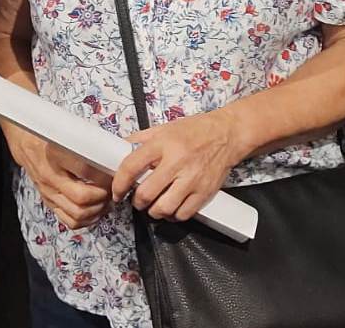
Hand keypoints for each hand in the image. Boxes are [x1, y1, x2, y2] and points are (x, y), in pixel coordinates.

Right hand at [9, 128, 112, 228]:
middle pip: (82, 197)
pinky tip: (95, 211)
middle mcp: (51, 175)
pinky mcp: (49, 201)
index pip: (84, 170)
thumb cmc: (48, 133)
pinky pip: (68, 220)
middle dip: (102, 196)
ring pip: (76, 213)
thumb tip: (110, 149)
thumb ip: (85, 141)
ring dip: (96, 210)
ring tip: (106, 200)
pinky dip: (85, 220)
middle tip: (112, 188)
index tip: (114, 172)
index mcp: (56, 154)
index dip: (103, 174)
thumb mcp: (65, 130)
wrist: (25, 141)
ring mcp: (49, 191)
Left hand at [112, 109, 243, 222]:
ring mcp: (192, 179)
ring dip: (154, 211)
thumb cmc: (195, 130)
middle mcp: (177, 162)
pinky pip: (182, 215)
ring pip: (163, 208)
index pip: (132, 166)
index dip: (119, 183)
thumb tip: (119, 148)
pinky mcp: (204, 192)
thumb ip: (142, 139)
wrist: (227, 134)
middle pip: (146, 194)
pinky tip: (172, 207)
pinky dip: (173, 215)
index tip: (117, 192)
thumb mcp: (165, 128)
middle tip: (137, 199)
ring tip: (154, 204)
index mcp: (163, 143)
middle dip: (137, 201)